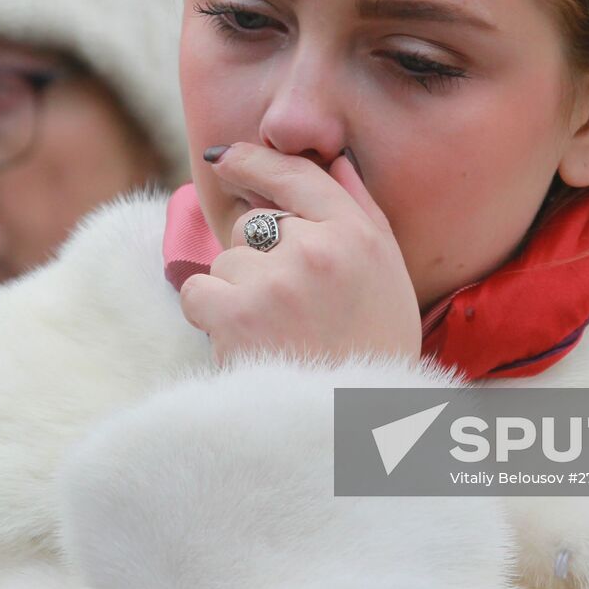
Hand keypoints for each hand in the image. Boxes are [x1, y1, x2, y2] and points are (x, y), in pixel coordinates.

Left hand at [178, 143, 421, 364]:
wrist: (354, 430)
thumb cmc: (373, 352)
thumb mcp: (389, 275)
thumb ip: (361, 212)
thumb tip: (335, 160)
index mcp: (359, 236)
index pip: (298, 176)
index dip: (254, 162)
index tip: (226, 158)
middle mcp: (319, 250)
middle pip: (256, 225)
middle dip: (260, 258)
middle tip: (291, 310)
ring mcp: (276, 281)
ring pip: (227, 260)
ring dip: (238, 292)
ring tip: (276, 334)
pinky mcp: (239, 314)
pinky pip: (199, 290)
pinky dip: (211, 316)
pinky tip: (246, 342)